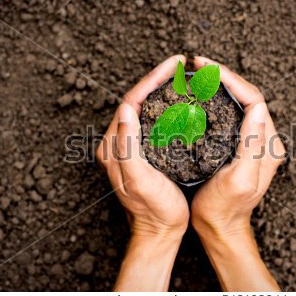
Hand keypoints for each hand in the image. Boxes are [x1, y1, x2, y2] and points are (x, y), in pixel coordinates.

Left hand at [96, 55, 188, 290]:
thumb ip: (128, 145)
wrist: (159, 231)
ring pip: (145, 108)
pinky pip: (153, 121)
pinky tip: (180, 102)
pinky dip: (166, 106)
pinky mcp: (143, 152)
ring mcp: (131, 146)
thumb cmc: (152, 209)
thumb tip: (126, 108)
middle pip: (137, 100)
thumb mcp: (139, 179)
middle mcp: (119, 142)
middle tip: (179, 65)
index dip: (151, 79)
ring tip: (181, 77)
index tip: (172, 65)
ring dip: (161, 90)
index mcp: (114, 146)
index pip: (131, 101)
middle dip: (157, 79)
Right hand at [191, 56, 284, 290]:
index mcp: (267, 144)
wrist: (220, 227)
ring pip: (239, 102)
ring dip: (221, 85)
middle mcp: (264, 139)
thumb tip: (257, 107)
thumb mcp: (239, 179)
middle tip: (199, 65)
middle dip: (224, 76)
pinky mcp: (239, 146)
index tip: (206, 68)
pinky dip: (217, 100)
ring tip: (199, 75)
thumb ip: (252, 145)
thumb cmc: (225, 208)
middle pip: (247, 96)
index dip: (231, 79)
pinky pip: (231, 114)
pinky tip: (201, 96)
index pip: (254, 98)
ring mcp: (252, 142)